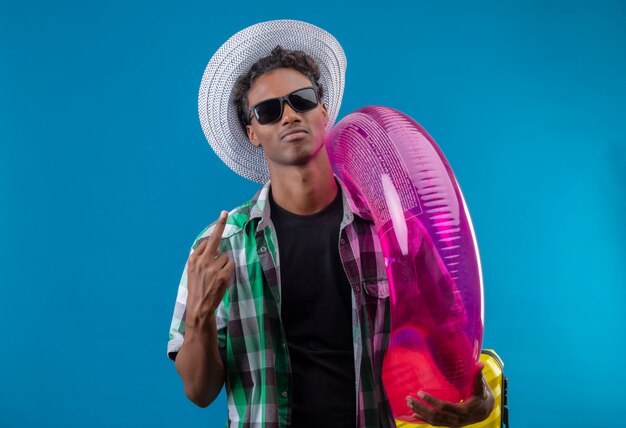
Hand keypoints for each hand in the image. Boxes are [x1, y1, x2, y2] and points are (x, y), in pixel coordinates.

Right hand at [185, 210, 234, 328]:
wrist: (199, 307)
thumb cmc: (198, 288)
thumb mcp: (192, 271)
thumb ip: (201, 258)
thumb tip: (214, 245)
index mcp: (193, 259)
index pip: (206, 242)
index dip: (214, 236)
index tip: (222, 216)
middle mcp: (202, 261)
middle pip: (214, 239)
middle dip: (220, 224)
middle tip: (225, 212)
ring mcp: (212, 268)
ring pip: (226, 256)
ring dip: (225, 263)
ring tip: (217, 275)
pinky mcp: (222, 275)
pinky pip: (231, 264)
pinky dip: (229, 269)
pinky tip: (222, 278)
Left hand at [405, 363, 493, 426]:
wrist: (485, 411)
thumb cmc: (481, 395)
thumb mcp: (481, 386)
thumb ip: (478, 375)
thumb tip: (481, 363)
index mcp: (464, 409)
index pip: (444, 406)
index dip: (431, 400)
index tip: (420, 392)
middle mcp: (457, 419)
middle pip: (435, 415)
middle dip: (421, 407)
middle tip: (409, 398)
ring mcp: (453, 424)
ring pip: (433, 420)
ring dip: (420, 413)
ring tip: (409, 404)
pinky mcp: (449, 424)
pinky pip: (435, 423)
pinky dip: (424, 419)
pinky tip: (414, 415)